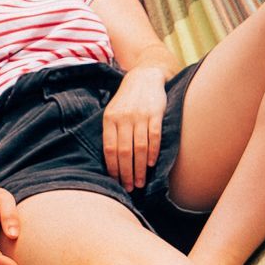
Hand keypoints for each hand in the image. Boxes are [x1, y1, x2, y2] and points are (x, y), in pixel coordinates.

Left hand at [101, 64, 167, 189]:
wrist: (145, 76)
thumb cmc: (127, 100)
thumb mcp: (113, 111)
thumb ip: (111, 132)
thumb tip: (111, 161)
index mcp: (109, 119)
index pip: (109, 149)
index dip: (112, 168)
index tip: (116, 182)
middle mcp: (123, 118)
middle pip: (124, 152)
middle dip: (126, 173)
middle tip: (129, 188)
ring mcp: (140, 116)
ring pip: (139, 148)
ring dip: (139, 168)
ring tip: (140, 182)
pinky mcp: (155, 114)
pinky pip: (153, 137)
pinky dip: (152, 152)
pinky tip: (150, 164)